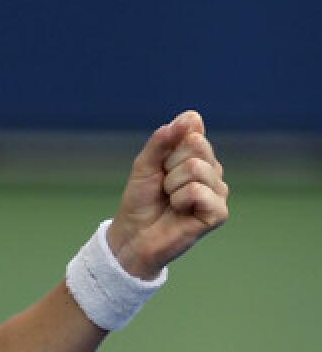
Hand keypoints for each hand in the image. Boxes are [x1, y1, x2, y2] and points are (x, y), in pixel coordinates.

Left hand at [108, 110, 228, 278]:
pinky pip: (199, 190)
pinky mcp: (219, 212)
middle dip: (169, 165)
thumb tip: (191, 117)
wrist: (133, 233)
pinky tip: (179, 211)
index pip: (191, 129)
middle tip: (163, 185)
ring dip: (172, 184)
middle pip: (196, 145)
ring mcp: (218, 191)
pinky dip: (180, 199)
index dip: (167, 146)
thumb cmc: (141, 199)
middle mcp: (212, 170)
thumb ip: (164, 139)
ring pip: (197, 168)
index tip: (159, 165)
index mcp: (197, 155)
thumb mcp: (145, 163)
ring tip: (170, 199)